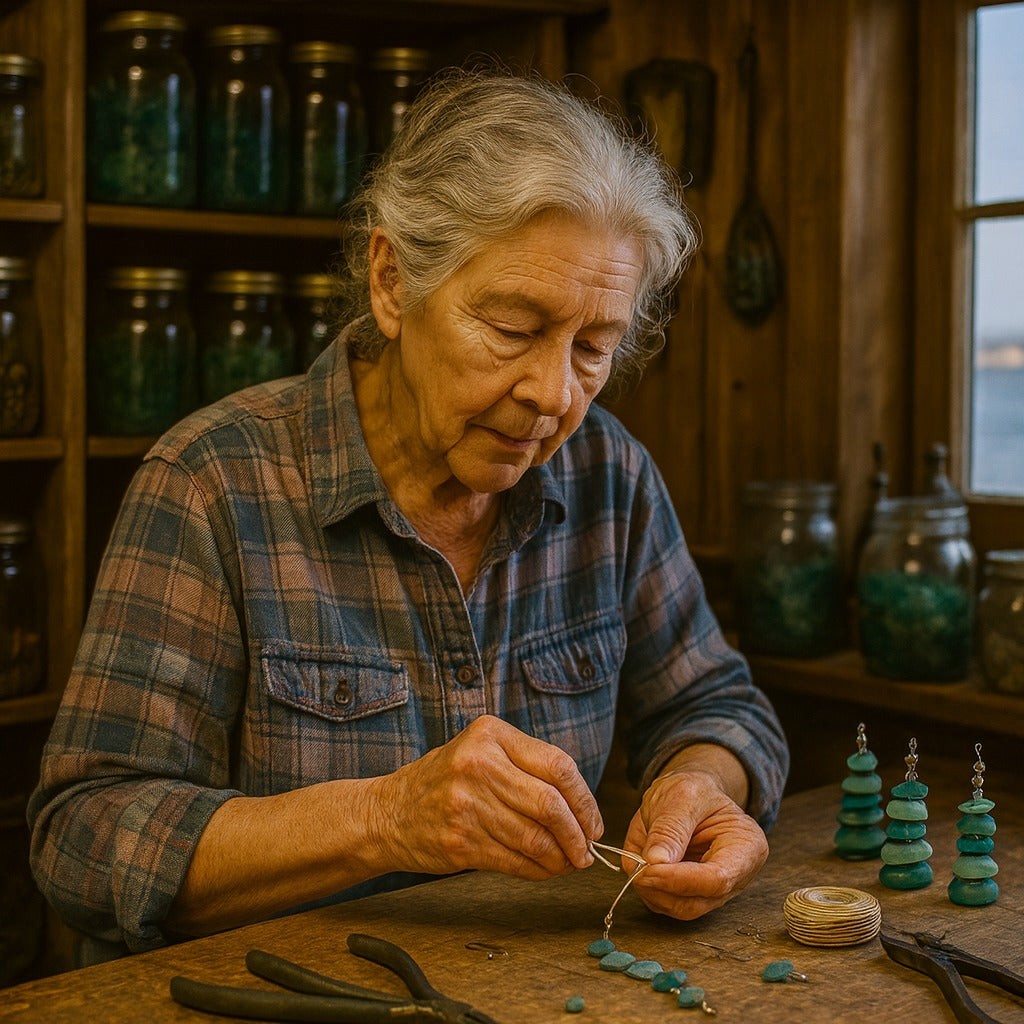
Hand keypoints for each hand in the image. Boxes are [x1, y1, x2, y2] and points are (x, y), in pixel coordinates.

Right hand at [373, 715, 602, 880]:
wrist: (389, 812)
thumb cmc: (446, 782)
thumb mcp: (482, 751)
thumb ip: (527, 768)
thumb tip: (583, 811)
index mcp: (491, 735)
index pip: (558, 765)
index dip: (585, 799)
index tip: (593, 822)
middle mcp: (478, 764)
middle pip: (550, 803)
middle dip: (578, 834)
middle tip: (586, 851)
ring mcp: (467, 804)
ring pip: (535, 837)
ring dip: (561, 858)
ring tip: (568, 863)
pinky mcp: (460, 842)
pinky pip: (515, 861)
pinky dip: (538, 871)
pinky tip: (545, 870)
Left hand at [623, 768, 767, 920]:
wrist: (690, 794)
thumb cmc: (693, 791)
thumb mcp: (680, 796)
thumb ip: (669, 829)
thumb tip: (655, 862)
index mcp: (747, 847)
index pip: (718, 879)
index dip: (679, 880)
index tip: (647, 869)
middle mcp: (737, 876)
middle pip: (698, 902)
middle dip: (661, 888)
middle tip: (636, 867)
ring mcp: (716, 891)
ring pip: (680, 909)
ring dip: (652, 890)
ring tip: (640, 858)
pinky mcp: (694, 896)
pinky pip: (668, 905)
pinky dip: (649, 889)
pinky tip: (644, 865)